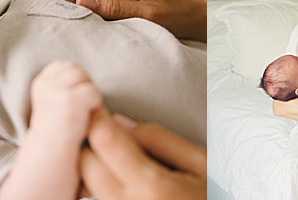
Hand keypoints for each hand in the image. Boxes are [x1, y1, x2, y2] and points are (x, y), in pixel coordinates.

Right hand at [29, 60, 101, 143]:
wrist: (53, 153)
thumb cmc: (61, 128)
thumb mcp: (56, 99)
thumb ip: (64, 83)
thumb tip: (83, 73)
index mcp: (41, 81)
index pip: (66, 65)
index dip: (75, 82)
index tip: (71, 102)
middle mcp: (45, 82)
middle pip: (76, 69)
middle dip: (82, 85)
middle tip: (77, 109)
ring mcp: (56, 90)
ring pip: (85, 78)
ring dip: (88, 94)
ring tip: (80, 112)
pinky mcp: (69, 99)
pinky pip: (93, 92)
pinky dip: (94, 104)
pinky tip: (84, 118)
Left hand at [80, 108, 205, 199]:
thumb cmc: (214, 197)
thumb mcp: (200, 164)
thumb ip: (160, 140)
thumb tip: (119, 122)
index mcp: (152, 187)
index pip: (105, 142)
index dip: (97, 118)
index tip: (97, 107)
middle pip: (86, 163)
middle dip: (91, 141)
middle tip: (105, 130)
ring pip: (83, 184)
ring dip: (91, 164)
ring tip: (112, 154)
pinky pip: (93, 198)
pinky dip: (96, 184)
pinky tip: (115, 176)